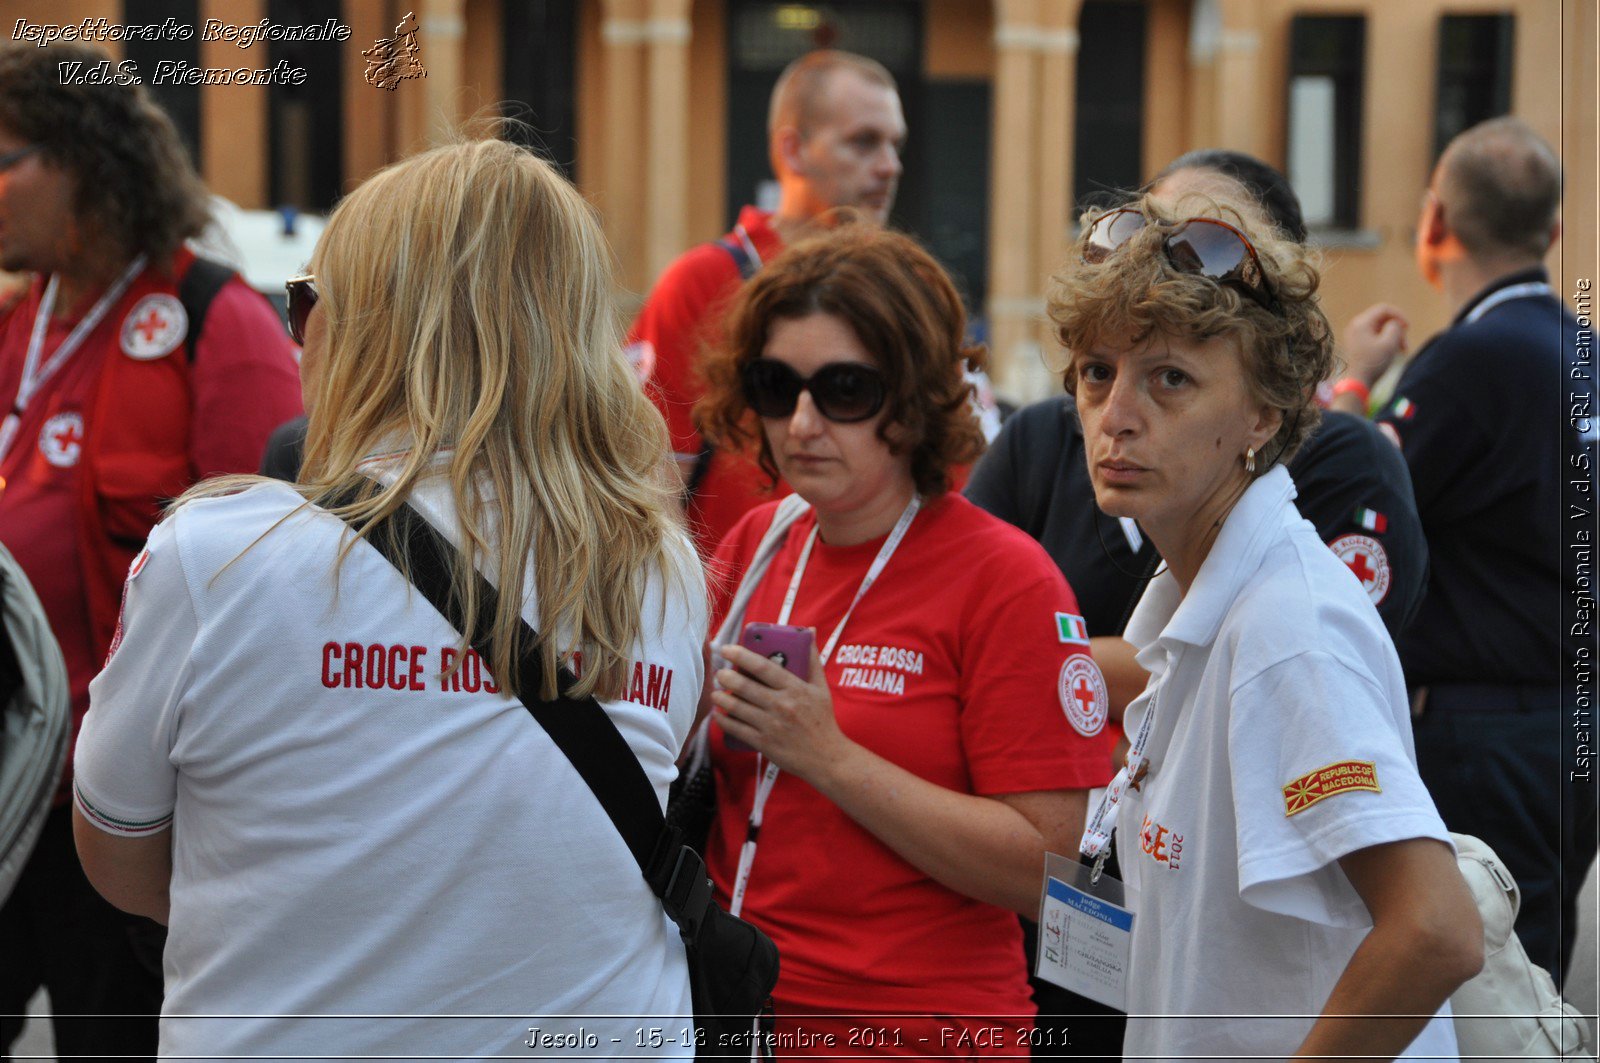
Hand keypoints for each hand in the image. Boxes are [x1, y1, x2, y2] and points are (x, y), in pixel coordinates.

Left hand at [712, 638, 851, 783]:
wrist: (826, 757)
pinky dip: (723, 720)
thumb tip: (808, 632)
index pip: (764, 667)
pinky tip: (718, 714)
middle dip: (726, 676)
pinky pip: (736, 729)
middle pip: (745, 686)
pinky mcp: (763, 743)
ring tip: (716, 692)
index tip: (727, 649)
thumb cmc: (823, 720)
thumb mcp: (821, 688)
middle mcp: (781, 705)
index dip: (742, 655)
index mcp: (795, 688)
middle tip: (719, 672)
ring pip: (737, 707)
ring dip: (721, 697)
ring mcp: (771, 725)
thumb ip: (812, 659)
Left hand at [1341, 304, 1409, 386]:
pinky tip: (1395, 351)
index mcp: (1361, 323)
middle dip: (1397, 329)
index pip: (1384, 309)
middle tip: (1405, 343)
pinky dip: (1386, 341)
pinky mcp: (1358, 343)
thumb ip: (1395, 326)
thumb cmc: (1374, 363)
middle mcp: (1356, 326)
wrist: (1359, 382)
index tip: (1408, 327)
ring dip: (1394, 336)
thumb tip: (1395, 322)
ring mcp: (1356, 334)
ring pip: (1381, 328)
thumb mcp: (1390, 342)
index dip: (1399, 315)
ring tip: (1402, 349)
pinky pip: (1376, 336)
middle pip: (1383, 319)